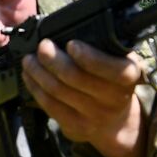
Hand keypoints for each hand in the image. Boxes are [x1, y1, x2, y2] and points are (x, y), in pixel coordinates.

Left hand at [22, 38, 147, 156]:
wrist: (115, 120)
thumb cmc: (112, 80)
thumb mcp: (118, 61)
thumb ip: (102, 47)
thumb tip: (67, 30)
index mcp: (128, 77)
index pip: (111, 69)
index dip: (88, 57)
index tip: (71, 44)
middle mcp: (113, 99)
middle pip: (75, 78)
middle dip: (53, 59)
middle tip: (42, 46)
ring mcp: (93, 116)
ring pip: (57, 91)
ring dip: (38, 72)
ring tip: (29, 59)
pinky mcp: (75, 127)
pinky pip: (49, 105)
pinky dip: (35, 87)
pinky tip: (29, 75)